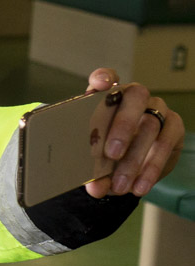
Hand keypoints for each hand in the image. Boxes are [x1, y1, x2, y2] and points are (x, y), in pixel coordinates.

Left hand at [83, 69, 184, 197]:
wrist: (132, 167)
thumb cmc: (106, 156)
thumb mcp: (95, 163)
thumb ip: (92, 172)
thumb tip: (95, 188)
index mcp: (108, 97)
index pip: (108, 78)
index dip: (104, 77)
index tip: (100, 84)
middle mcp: (134, 97)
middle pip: (134, 97)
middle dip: (122, 125)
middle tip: (110, 154)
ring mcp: (156, 108)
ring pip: (150, 125)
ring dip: (134, 158)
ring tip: (121, 185)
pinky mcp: (173, 125)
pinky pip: (166, 142)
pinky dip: (152, 167)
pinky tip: (140, 185)